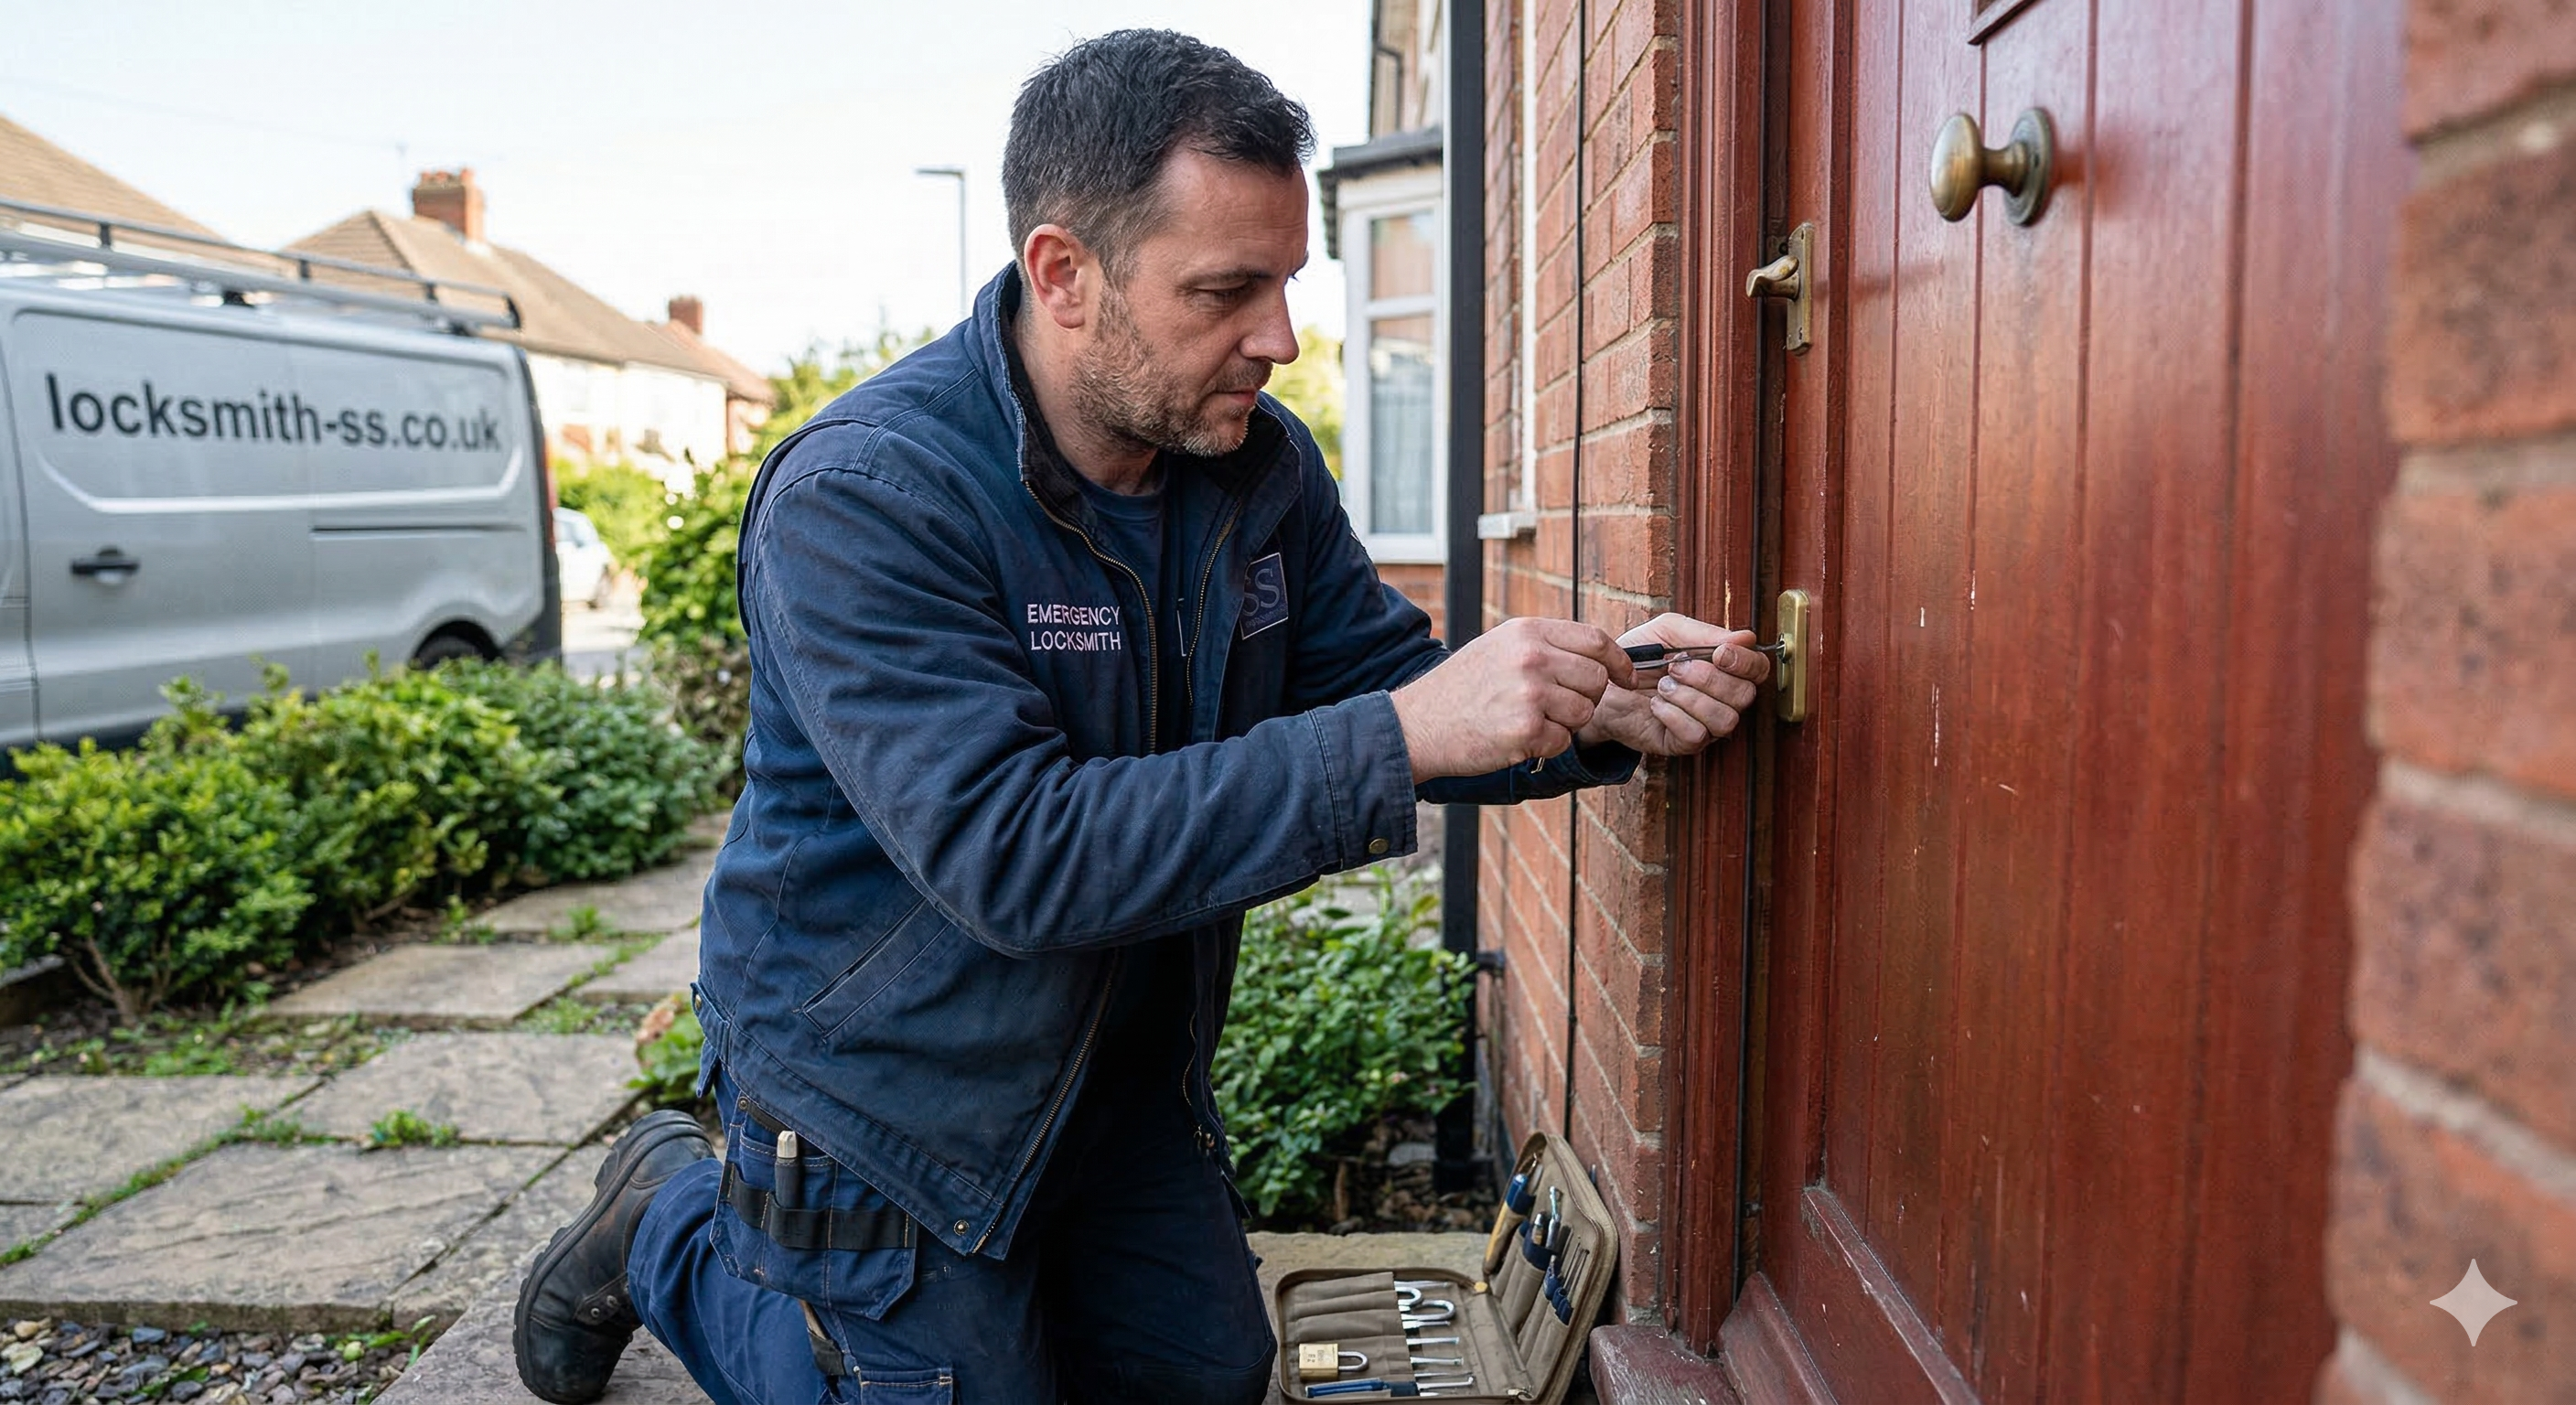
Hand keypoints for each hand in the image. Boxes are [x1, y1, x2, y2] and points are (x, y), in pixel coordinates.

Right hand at [1391, 617, 1635, 780]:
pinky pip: (1563, 742)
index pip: (1595, 640)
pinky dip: (1546, 746)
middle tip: (1558, 708)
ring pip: (1584, 713)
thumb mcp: (1499, 647)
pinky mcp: (1525, 730)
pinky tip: (1517, 738)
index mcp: (1527, 631)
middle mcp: (1531, 657)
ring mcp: (1529, 693)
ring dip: (1565, 724)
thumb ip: (1545, 645)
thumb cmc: (1461, 688)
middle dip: (1587, 699)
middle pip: (1596, 680)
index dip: (1619, 661)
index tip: (1627, 677)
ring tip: (1529, 721)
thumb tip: (1597, 654)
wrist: (1418, 723)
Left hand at [1577, 612, 1768, 756]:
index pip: (1758, 669)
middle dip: (1707, 678)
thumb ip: (1704, 633)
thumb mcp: (1668, 632)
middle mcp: (1721, 698)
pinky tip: (1656, 705)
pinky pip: (1696, 734)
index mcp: (1724, 669)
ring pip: (1725, 719)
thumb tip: (1746, 638)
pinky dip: (1673, 715)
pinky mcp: (1684, 744)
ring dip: (1689, 697)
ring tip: (1663, 686)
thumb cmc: (1638, 658)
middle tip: (1675, 666)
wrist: (1604, 685)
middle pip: (1744, 695)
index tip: (1719, 654)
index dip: (1745, 662)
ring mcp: (1706, 724)